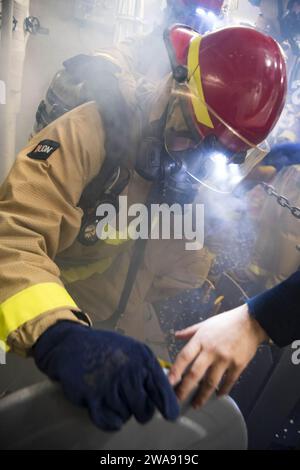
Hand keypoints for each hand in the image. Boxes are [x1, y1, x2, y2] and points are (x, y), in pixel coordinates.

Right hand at [33, 321, 178, 430]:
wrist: (74, 345)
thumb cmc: (107, 349)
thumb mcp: (134, 352)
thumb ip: (150, 372)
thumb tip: (167, 396)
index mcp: (142, 359)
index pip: (162, 389)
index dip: (168, 406)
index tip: (170, 415)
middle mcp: (129, 371)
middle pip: (144, 410)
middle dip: (140, 410)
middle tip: (131, 400)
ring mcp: (110, 384)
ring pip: (126, 416)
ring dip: (121, 411)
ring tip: (112, 392)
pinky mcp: (92, 396)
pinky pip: (109, 421)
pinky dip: (110, 421)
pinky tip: (108, 409)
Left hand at [168, 304, 267, 407]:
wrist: (252, 322)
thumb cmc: (227, 322)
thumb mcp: (206, 324)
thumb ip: (190, 331)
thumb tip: (176, 335)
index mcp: (201, 339)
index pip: (184, 357)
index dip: (175, 371)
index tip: (168, 383)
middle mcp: (211, 351)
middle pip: (195, 374)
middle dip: (184, 389)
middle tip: (178, 400)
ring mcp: (225, 359)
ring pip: (210, 382)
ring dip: (202, 396)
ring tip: (196, 404)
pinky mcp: (238, 365)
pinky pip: (228, 382)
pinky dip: (223, 390)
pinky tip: (218, 395)